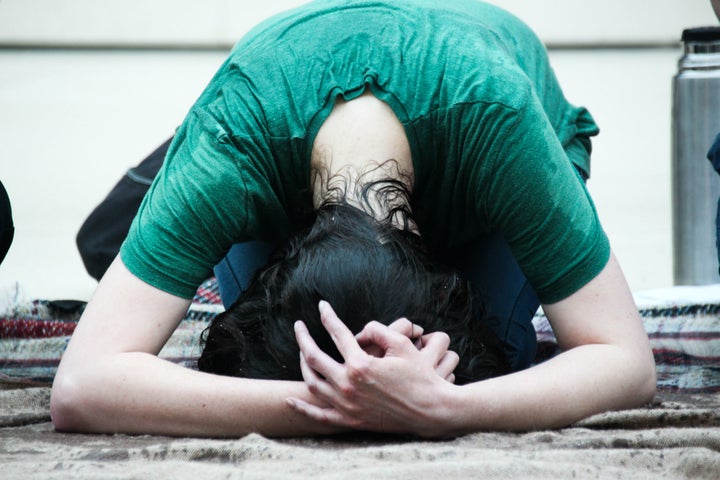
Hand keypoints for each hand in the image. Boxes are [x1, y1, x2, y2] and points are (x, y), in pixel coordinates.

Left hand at [287, 301, 457, 436]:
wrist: (432, 410)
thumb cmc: (420, 375)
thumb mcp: (402, 344)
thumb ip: (377, 330)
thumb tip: (359, 331)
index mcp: (360, 364)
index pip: (337, 333)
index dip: (328, 316)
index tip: (321, 306)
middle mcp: (348, 385)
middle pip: (314, 357)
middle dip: (303, 338)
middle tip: (298, 327)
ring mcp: (347, 406)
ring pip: (313, 383)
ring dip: (303, 366)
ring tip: (303, 353)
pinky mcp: (351, 421)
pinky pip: (319, 416)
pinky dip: (302, 408)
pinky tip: (290, 400)